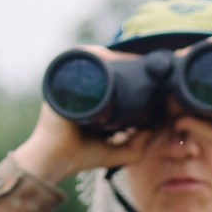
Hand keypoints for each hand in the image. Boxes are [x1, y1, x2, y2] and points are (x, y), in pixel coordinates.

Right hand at [11, 46, 158, 184]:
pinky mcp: (61, 80)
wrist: (55, 158)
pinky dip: (92, 53)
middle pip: (105, 70)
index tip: (150, 79)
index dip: (131, 80)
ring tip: (128, 59)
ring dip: (111, 56)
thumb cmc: (81, 157)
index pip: (115, 86)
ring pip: (94, 63)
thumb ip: (138, 143)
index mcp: (95, 105)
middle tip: (142, 65)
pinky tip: (109, 54)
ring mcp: (71, 85)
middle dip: (123, 65)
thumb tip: (156, 126)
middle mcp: (83, 92)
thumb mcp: (118, 151)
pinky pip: (77, 59)